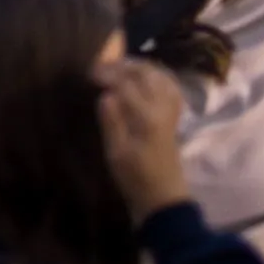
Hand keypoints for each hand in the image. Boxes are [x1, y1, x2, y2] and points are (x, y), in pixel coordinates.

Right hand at [95, 57, 190, 222]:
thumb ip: (111, 121)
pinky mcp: (174, 117)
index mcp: (146, 117)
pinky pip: (170, 87)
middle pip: (146, 74)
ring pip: (160, 76)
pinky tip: (145, 79)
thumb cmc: (135, 178)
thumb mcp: (115, 153)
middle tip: (102, 68)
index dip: (107, 75)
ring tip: (121, 68)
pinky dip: (157, 77)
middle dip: (123, 66)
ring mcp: (171, 112)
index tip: (89, 73)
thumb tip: (105, 94)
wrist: (163, 198)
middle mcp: (162, 109)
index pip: (126, 84)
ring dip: (141, 67)